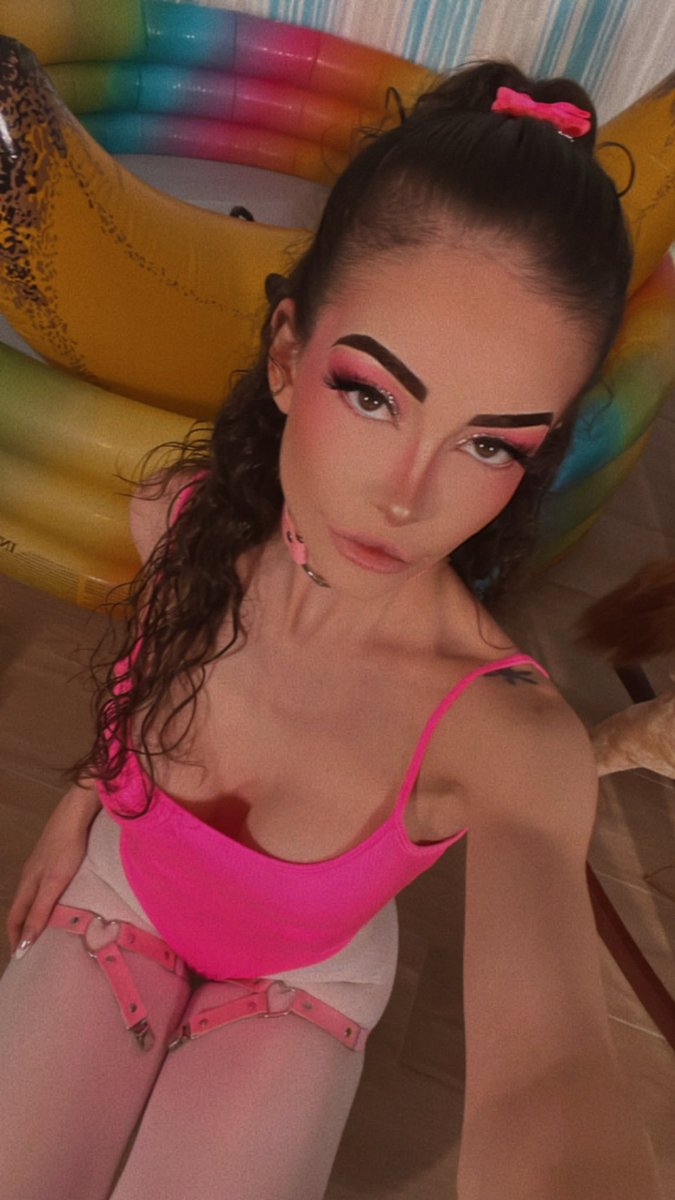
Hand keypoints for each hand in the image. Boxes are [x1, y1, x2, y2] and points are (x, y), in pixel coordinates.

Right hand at [6, 783, 100, 957]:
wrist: (74, 815)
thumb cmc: (65, 849)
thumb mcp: (53, 883)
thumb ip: (40, 910)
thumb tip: (24, 942)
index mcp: (27, 884)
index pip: (15, 917)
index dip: (15, 937)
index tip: (19, 957)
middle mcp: (29, 876)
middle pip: (20, 908)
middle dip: (21, 929)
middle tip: (28, 948)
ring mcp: (39, 865)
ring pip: (30, 897)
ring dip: (31, 916)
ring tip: (40, 931)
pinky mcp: (50, 858)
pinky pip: (41, 886)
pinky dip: (41, 901)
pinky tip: (54, 902)